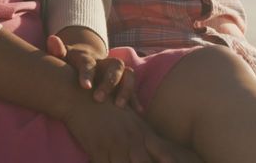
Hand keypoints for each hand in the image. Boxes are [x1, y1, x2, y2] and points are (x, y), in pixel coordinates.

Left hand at [49, 29, 142, 112]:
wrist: (86, 63)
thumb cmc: (71, 65)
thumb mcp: (63, 58)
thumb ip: (57, 51)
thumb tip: (52, 39)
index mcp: (89, 58)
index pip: (89, 63)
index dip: (87, 73)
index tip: (86, 87)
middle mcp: (106, 63)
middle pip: (115, 66)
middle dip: (109, 82)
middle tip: (98, 99)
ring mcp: (118, 72)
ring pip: (128, 75)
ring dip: (126, 89)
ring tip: (119, 106)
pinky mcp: (124, 83)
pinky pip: (134, 89)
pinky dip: (136, 99)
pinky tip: (137, 111)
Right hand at [62, 97, 201, 162]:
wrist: (82, 99)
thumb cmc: (109, 108)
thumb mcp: (132, 120)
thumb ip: (146, 135)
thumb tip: (163, 149)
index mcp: (143, 133)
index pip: (163, 153)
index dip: (173, 162)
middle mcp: (132, 140)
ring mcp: (114, 145)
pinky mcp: (98, 150)